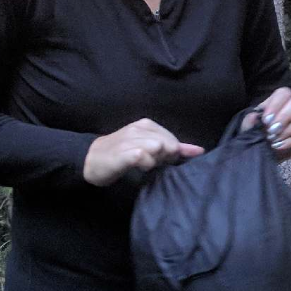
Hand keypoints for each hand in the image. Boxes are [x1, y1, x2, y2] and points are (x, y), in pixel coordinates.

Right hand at [83, 118, 203, 185]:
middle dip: (164, 158)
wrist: (92, 160)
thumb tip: (199, 150)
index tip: (158, 160)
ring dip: (154, 162)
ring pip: (159, 149)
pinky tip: (136, 166)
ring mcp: (131, 139)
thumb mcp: (150, 148)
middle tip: (148, 163)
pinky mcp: (124, 152)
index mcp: (146, 125)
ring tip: (141, 164)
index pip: (173, 140)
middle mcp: (139, 129)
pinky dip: (145, 164)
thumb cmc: (123, 154)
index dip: (169, 154)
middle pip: (169, 145)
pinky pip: (144, 157)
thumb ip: (174, 148)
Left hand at [246, 87, 290, 161]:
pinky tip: (277, 145)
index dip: (276, 104)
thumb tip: (253, 116)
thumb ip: (249, 121)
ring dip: (289, 129)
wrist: (261, 154)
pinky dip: (289, 142)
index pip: (284, 93)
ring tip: (274, 138)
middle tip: (272, 129)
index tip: (265, 119)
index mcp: (279, 103)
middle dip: (286, 115)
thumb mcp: (248, 128)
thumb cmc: (256, 136)